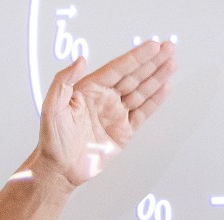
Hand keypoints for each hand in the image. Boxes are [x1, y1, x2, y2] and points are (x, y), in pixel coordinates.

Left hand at [34, 40, 175, 188]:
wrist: (60, 170)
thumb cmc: (52, 141)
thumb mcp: (52, 108)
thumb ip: (63, 82)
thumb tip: (80, 60)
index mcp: (89, 90)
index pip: (117, 69)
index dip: (135, 57)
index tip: (152, 46)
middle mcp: (105, 99)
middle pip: (133, 76)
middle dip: (152, 62)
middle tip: (168, 48)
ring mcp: (115, 114)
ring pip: (141, 92)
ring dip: (157, 77)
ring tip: (172, 62)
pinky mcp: (123, 131)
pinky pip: (143, 112)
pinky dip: (155, 101)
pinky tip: (165, 87)